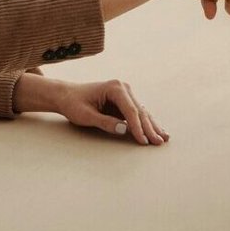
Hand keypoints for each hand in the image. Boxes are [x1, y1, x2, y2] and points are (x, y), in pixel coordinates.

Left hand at [14, 74, 166, 144]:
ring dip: (152, 126)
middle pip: (140, 111)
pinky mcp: (124, 102)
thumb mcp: (85, 115)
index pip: (131, 110)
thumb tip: (124, 130)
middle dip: (149, 128)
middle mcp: (123, 88)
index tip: (143, 140)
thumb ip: (105, 122)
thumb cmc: (73, 103)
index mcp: (115, 88)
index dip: (138, 127)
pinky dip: (146, 124)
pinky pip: (137, 114)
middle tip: (158, 142)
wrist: (66, 95)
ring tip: (163, 138)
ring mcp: (126, 94)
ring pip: (142, 113)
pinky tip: (157, 131)